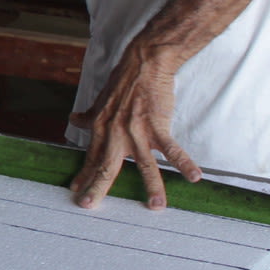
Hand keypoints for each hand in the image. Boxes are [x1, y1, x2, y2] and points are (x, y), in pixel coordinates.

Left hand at [68, 48, 199, 210]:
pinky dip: (184, 163)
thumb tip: (74, 119)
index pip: (91, 158)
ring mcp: (137, 131)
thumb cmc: (122, 83)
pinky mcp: (158, 125)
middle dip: (97, 188)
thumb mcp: (100, 101)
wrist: (143, 64)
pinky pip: (172, 148)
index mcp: (102, 129)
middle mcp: (116, 133)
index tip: (77, 191)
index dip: (84, 175)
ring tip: (156, 206)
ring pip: (144, 164)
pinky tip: (194, 177)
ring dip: (152, 186)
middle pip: (106, 166)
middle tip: (89, 205)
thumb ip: (89, 115)